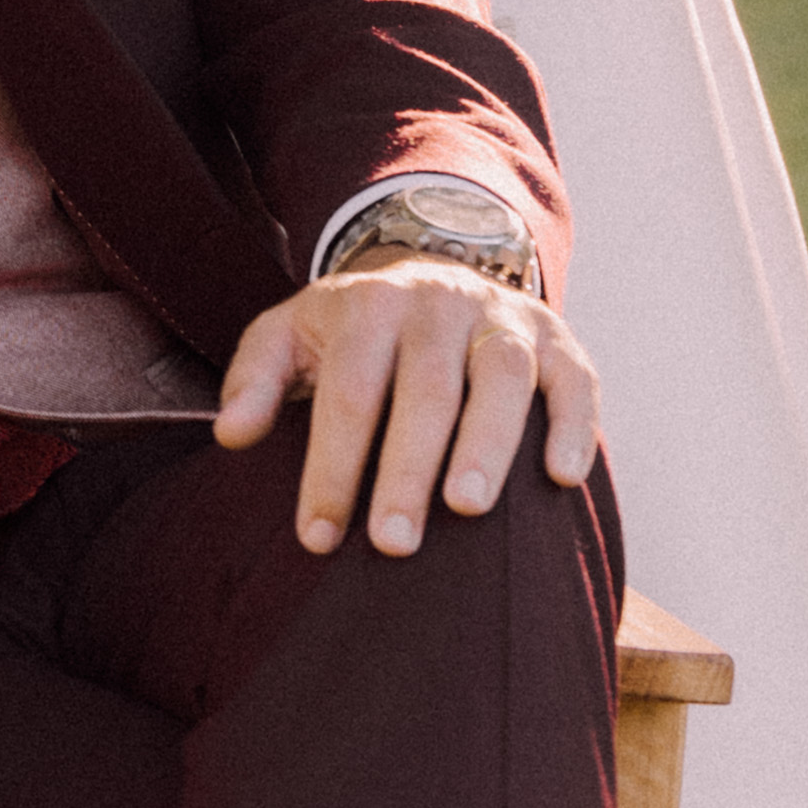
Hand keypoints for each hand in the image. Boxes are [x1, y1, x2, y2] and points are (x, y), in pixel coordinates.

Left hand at [213, 256, 602, 558]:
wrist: (436, 264)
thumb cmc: (354, 329)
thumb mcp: (292, 332)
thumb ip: (256, 377)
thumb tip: (232, 433)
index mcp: (369, 305)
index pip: (348, 391)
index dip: (331, 466)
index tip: (318, 537)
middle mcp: (440, 304)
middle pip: (425, 388)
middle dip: (406, 468)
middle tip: (392, 544)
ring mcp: (503, 318)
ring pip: (502, 377)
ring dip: (487, 443)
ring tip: (467, 509)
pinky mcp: (556, 340)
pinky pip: (574, 380)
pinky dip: (573, 426)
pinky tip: (561, 479)